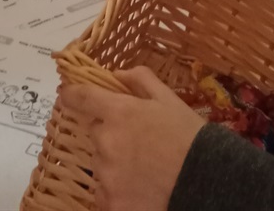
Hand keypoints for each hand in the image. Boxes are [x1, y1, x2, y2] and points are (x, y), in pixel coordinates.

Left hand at [63, 67, 203, 210]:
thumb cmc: (189, 136)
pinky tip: (139, 189)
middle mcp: (107, 142)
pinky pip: (103, 192)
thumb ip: (140, 80)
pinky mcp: (111, 204)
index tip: (67, 93)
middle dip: (111, 133)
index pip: (81, 97)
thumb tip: (117, 74)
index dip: (72, 93)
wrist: (205, 182)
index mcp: (119, 112)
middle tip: (138, 142)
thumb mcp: (169, 99)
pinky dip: (116, 190)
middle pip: (96, 133)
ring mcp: (107, 176)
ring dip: (113, 163)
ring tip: (143, 169)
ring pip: (100, 164)